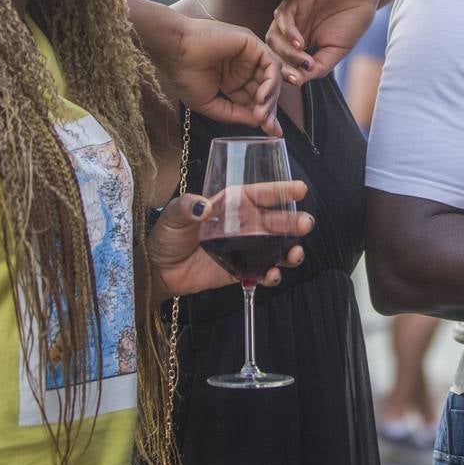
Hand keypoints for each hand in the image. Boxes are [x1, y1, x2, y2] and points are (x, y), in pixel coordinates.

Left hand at [149, 181, 314, 296]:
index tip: (300, 190)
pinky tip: (272, 274)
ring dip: (290, 250)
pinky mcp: (242, 271)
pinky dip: (272, 274)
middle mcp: (245, 224)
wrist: (159, 269)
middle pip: (277, 222)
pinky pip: (263, 272)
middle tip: (305, 224)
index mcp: (233, 204)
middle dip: (294, 222)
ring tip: (294, 254)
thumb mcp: (174, 215)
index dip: (282, 190)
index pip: (262, 194)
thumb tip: (202, 207)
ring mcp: (246, 249)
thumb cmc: (167, 235)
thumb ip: (187, 207)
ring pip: (277, 248)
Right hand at [165, 16, 283, 134]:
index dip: (264, 116)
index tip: (273, 134)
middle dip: (270, 110)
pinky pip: (271, 64)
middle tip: (271, 128)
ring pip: (271, 78)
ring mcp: (248, 56)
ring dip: (270, 99)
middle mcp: (243, 68)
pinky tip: (261, 97)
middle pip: (266, 90)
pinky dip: (271, 82)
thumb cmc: (184, 76)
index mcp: (231, 81)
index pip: (255, 100)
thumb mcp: (209, 104)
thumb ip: (233, 114)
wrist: (173, 51)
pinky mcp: (252, 44)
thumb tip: (257, 123)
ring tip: (261, 114)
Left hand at [267, 0, 379, 86]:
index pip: (284, 61)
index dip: (287, 73)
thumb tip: (299, 82)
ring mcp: (294, 14)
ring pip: (274, 35)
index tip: (297, 82)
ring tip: (301, 57)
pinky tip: (299, 42)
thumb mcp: (338, 50)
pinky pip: (282, 15)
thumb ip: (320, 66)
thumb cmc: (354, 18)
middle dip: (283, 65)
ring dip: (284, 50)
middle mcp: (293, 29)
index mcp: (301, 42)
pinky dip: (287, 31)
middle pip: (274, 50)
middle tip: (296, 74)